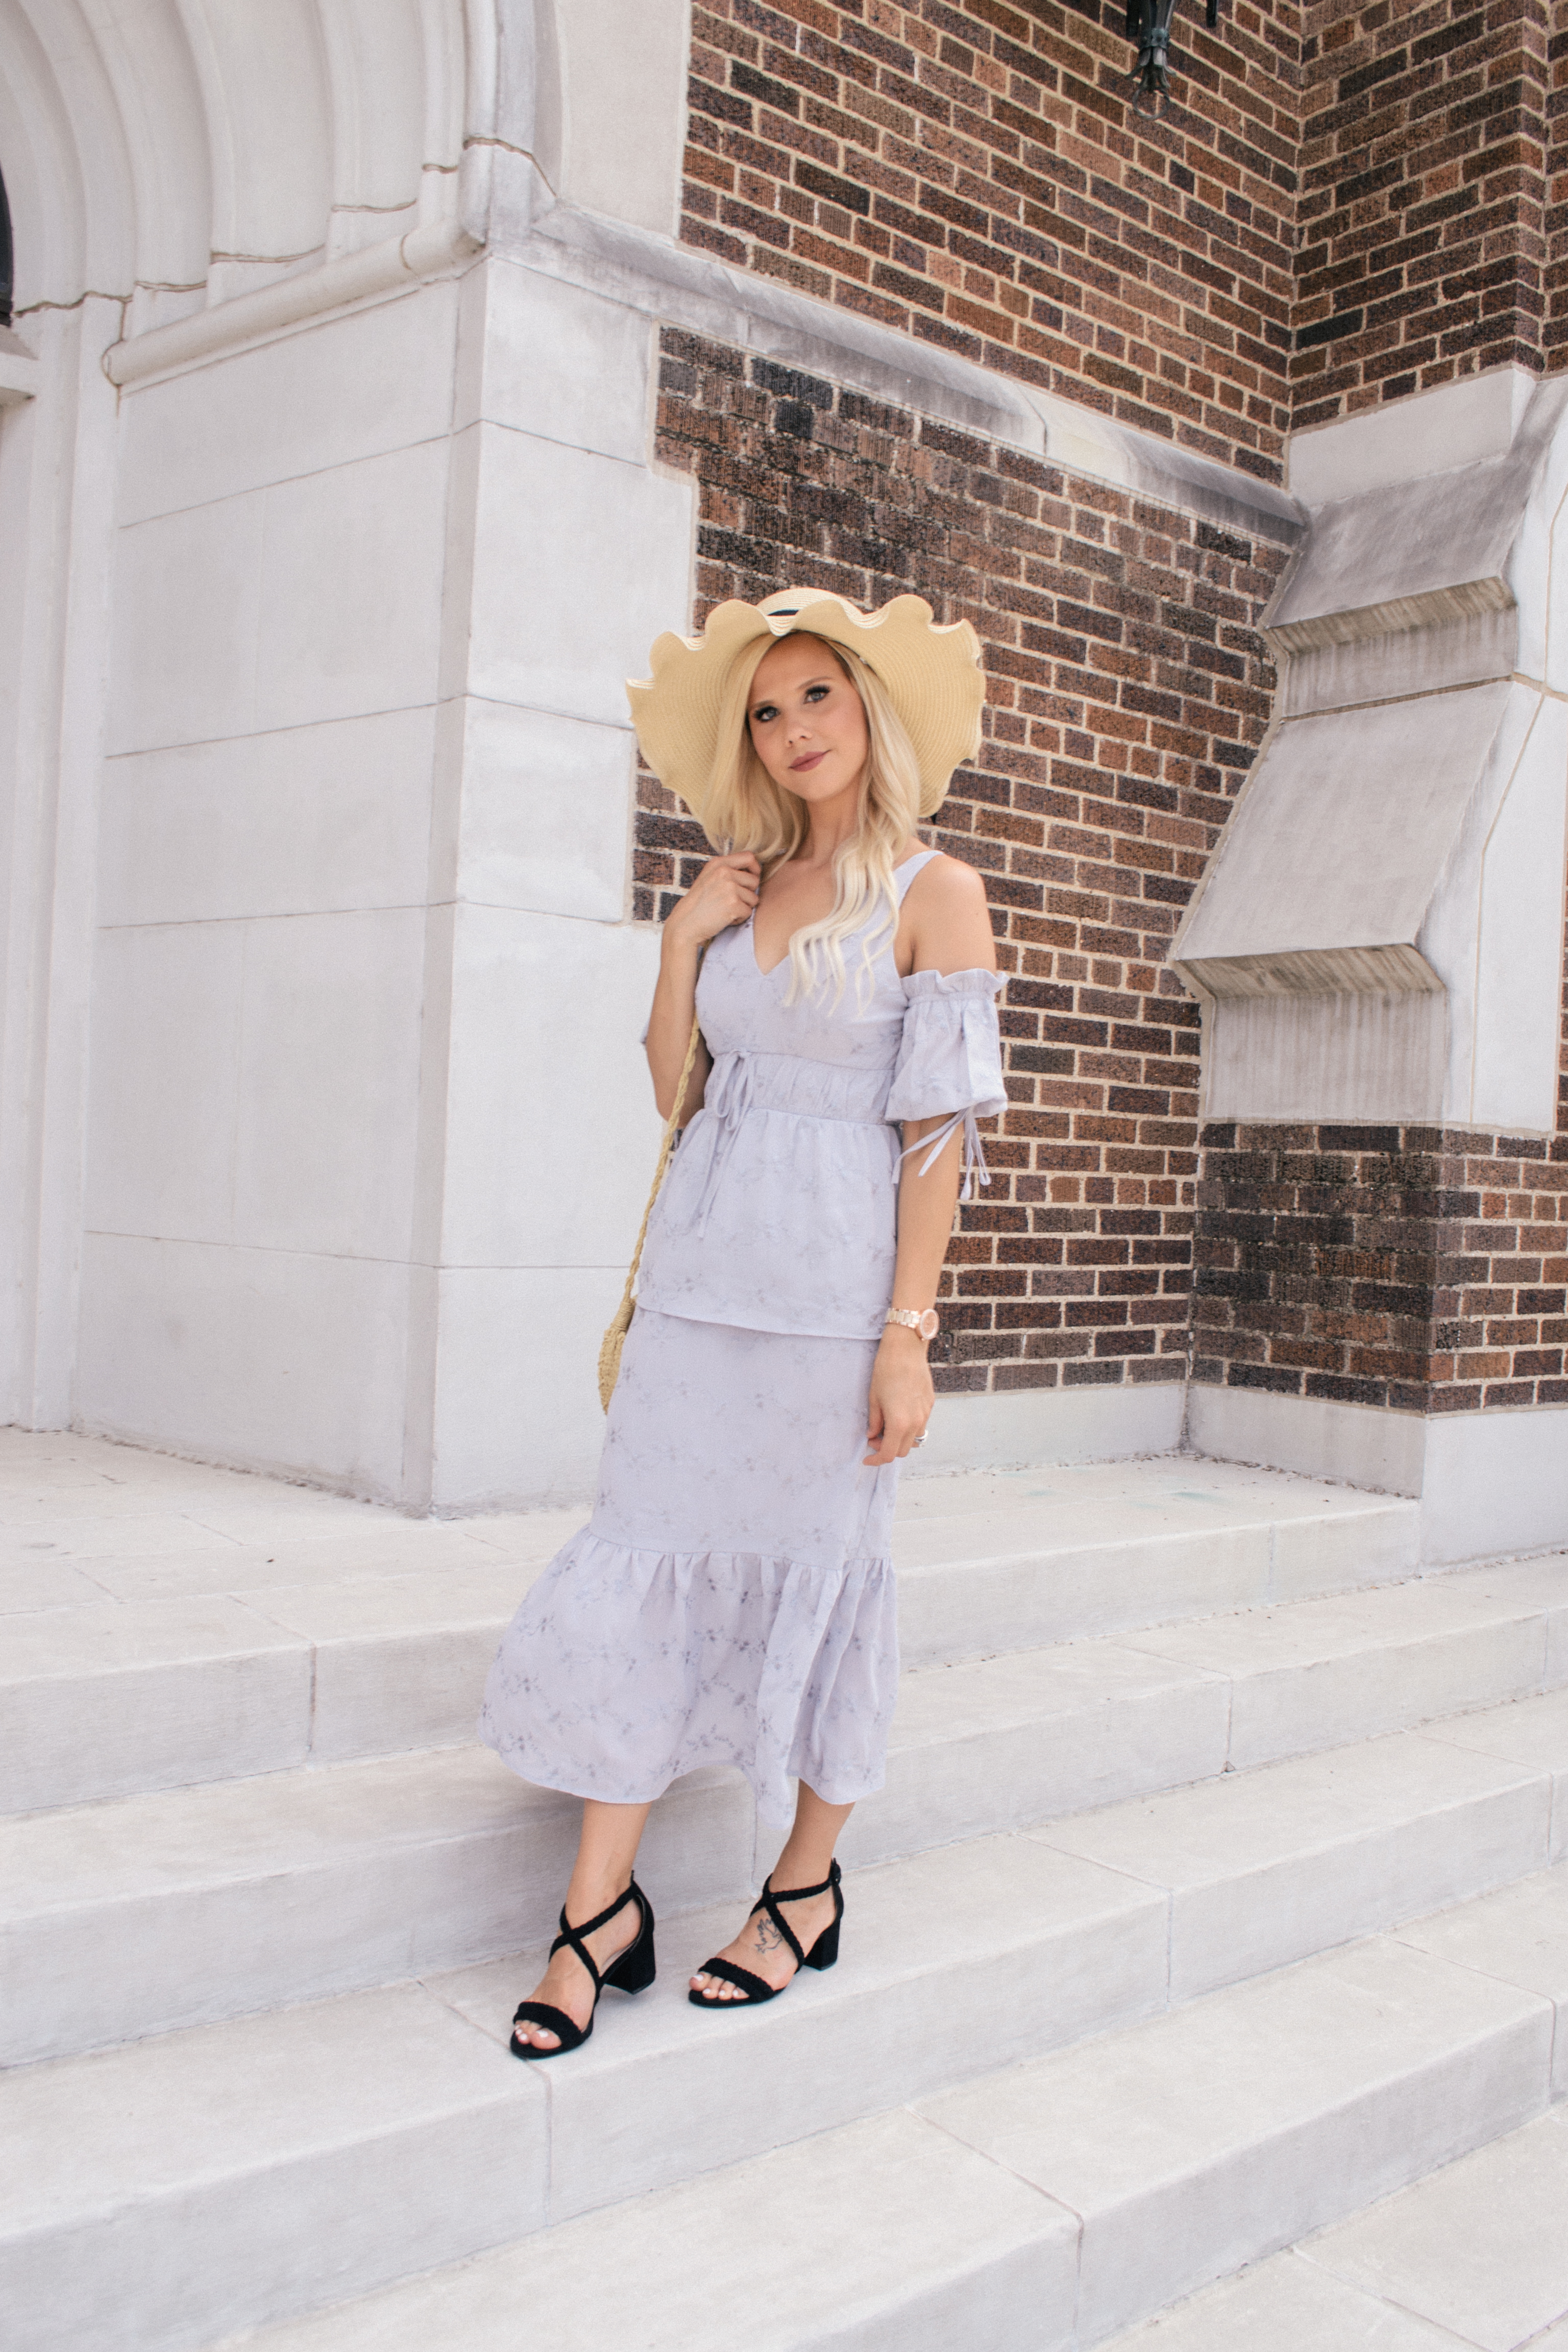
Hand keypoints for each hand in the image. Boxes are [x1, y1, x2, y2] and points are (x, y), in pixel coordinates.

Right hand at [665, 852, 761, 949]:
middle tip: (731, 902)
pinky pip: (748, 912)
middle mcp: (725, 872)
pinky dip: (739, 919)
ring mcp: (729, 887)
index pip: (749, 857)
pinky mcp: (733, 904)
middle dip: (748, 894)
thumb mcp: (709, 877)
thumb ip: (728, 870)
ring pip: (753, 898)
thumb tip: (754, 872)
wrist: (685, 923)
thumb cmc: (699, 903)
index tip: (752, 879)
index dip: (755, 869)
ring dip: (743, 907)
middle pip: (754, 880)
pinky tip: (724, 918)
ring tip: (726, 910)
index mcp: (719, 863)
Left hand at [863, 1326, 933, 1465]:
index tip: (867, 1459)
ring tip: (886, 1426)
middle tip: (874, 1437)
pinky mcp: (930, 1404)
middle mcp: (916, 1422)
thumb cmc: (886, 1370)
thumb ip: (874, 1421)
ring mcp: (925, 1414)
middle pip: (903, 1451)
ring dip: (899, 1440)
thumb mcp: (874, 1398)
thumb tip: (873, 1435)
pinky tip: (898, 1414)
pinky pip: (920, 1425)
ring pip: (914, 1439)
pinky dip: (908, 1428)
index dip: (876, 1460)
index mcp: (899, 1423)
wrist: (906, 1349)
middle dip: (887, 1449)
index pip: (889, 1454)